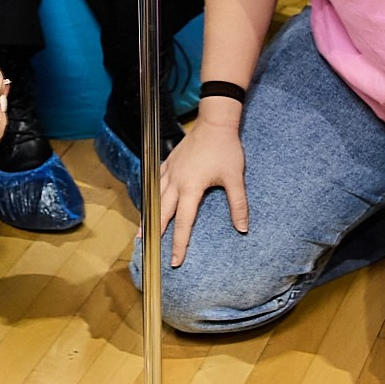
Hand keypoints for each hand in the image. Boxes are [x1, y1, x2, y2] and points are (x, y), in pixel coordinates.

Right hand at [157, 104, 246, 267]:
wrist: (215, 122)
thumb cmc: (226, 149)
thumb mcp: (235, 177)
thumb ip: (238, 204)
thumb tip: (243, 228)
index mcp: (191, 188)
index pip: (184, 223)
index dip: (179, 244)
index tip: (175, 261)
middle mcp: (176, 182)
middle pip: (162, 213)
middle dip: (156, 233)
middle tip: (148, 250)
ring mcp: (170, 171)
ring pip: (155, 198)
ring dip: (149, 216)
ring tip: (141, 232)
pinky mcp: (169, 162)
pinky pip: (156, 181)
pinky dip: (151, 193)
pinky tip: (149, 200)